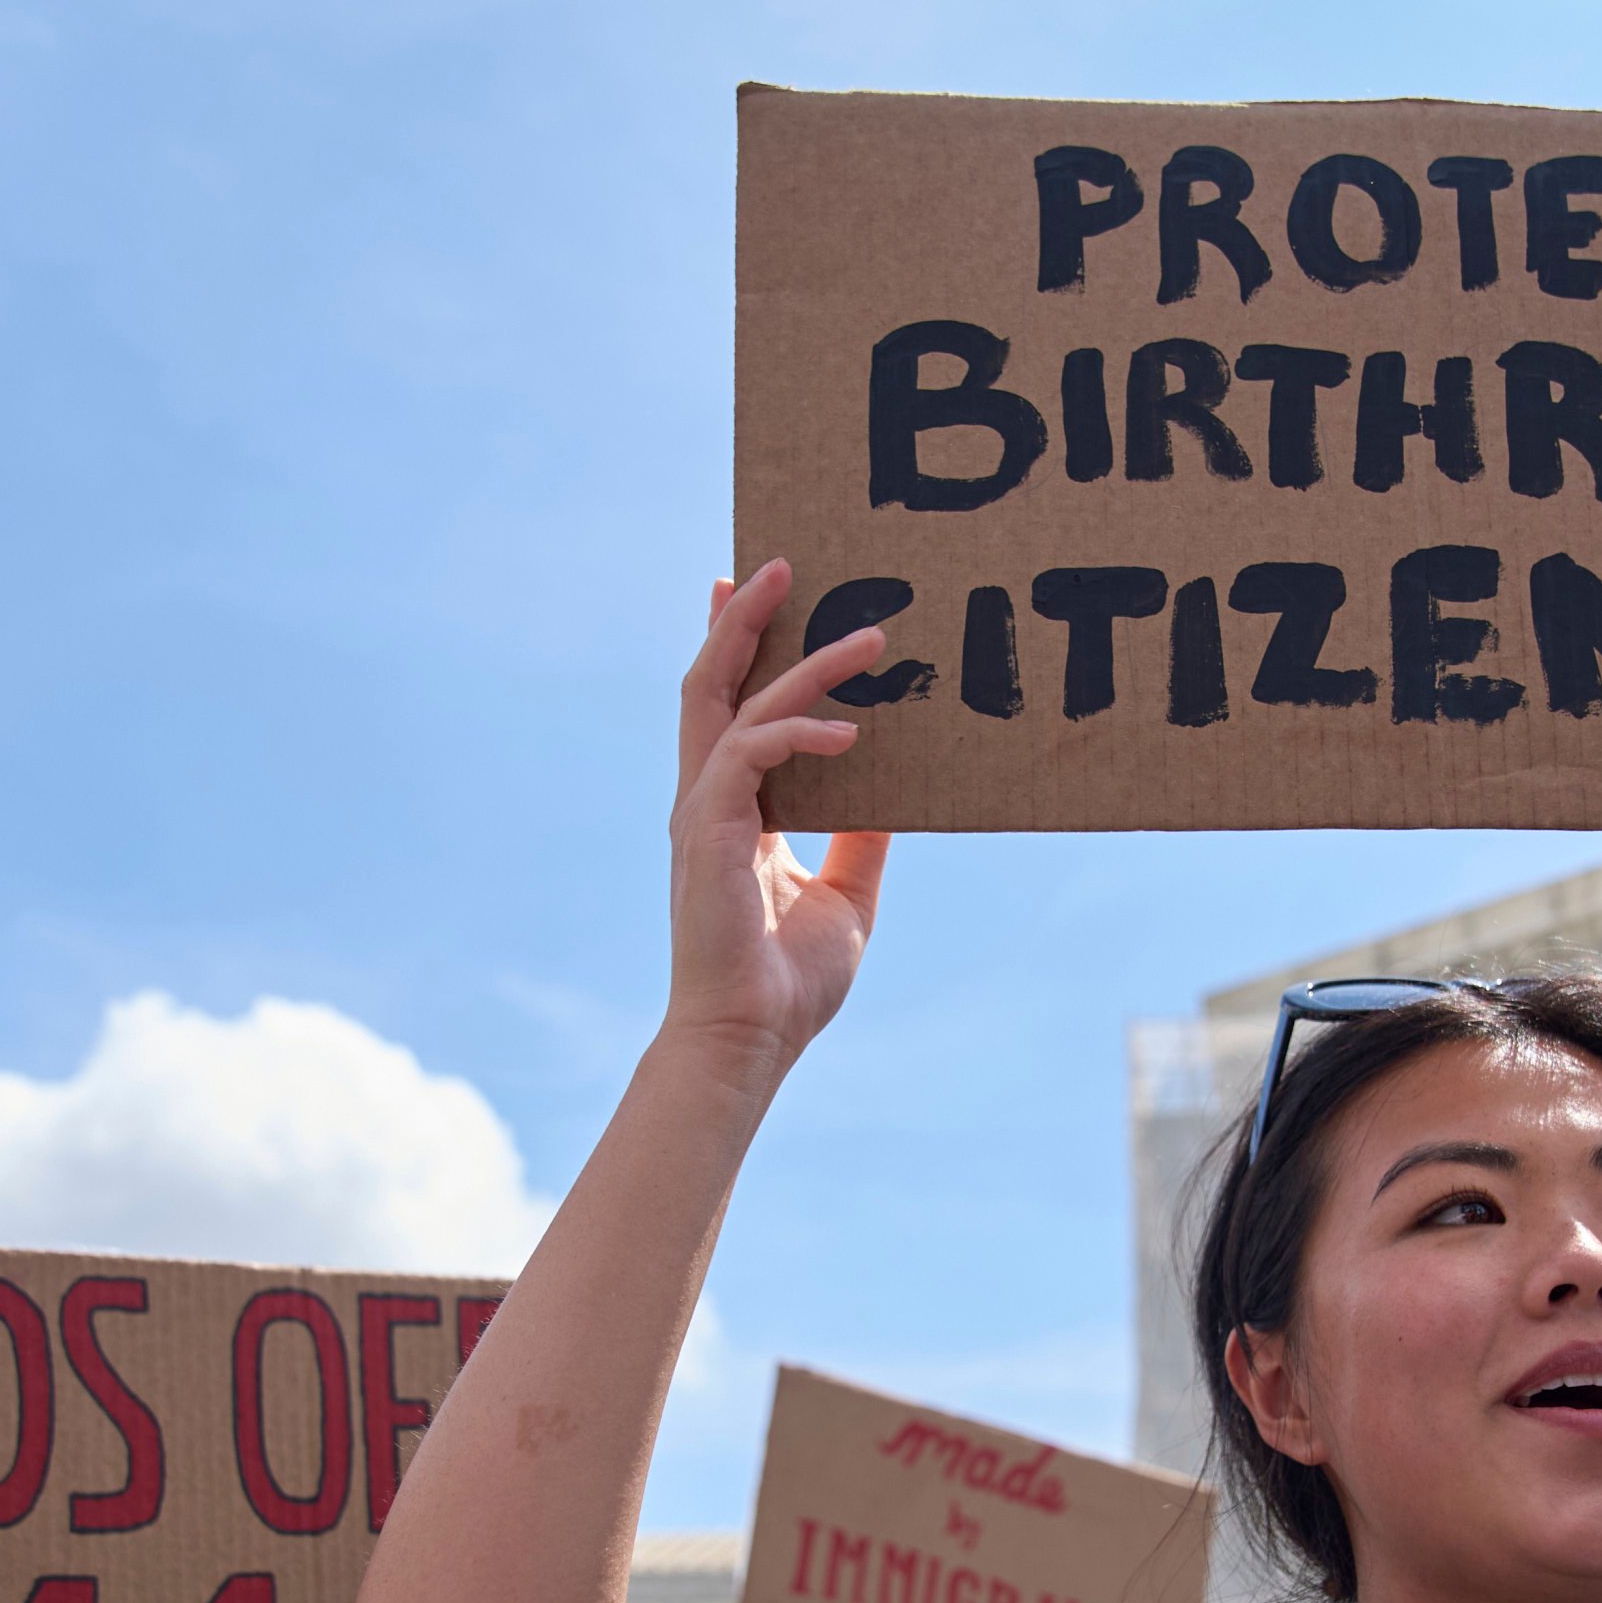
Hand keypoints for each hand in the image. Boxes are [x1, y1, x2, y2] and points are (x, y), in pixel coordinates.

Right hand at [666, 560, 892, 1072]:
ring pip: (733, 702)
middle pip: (711, 683)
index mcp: (731, 811)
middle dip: (741, 619)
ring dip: (796, 659)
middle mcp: (708, 801)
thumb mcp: (847, 892)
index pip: (726, 710)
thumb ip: (863, 836)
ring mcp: (703, 813)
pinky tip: (852, 733)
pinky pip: (752, 754)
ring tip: (864, 633)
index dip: (735, 647)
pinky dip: (799, 731)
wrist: (752, 1039)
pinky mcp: (711, 831)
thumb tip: (898, 788)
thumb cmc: (788, 980)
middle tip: (782, 563)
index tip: (750, 590)